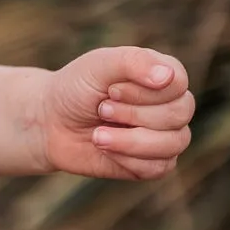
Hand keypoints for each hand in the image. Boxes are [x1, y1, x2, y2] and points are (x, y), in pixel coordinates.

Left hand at [35, 46, 193, 180]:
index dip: (143, 91)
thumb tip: (167, 77)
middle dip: (133, 114)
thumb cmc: (77, 88)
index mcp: (163, 74)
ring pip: (174, 143)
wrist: (51, 123)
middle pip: (179, 114)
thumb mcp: (97, 65)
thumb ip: (133, 62)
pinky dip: (127, 159)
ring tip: (97, 134)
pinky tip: (105, 148)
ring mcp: (166, 135)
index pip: (178, 84)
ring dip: (129, 140)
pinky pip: (159, 167)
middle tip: (101, 109)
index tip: (111, 90)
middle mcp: (171, 104)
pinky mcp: (154, 162)